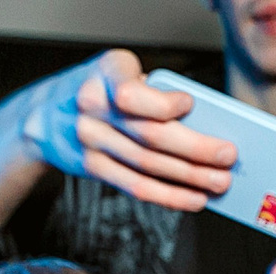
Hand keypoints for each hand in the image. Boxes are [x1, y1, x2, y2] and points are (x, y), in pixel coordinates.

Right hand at [21, 50, 236, 210]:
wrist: (47, 114)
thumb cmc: (104, 89)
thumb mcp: (123, 73)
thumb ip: (154, 91)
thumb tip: (207, 123)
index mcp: (105, 72)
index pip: (132, 94)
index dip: (162, 104)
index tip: (190, 105)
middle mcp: (92, 105)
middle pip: (148, 134)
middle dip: (194, 148)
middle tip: (228, 155)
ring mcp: (88, 140)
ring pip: (146, 165)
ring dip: (188, 178)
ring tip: (219, 182)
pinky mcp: (91, 167)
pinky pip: (134, 186)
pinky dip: (168, 196)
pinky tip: (193, 199)